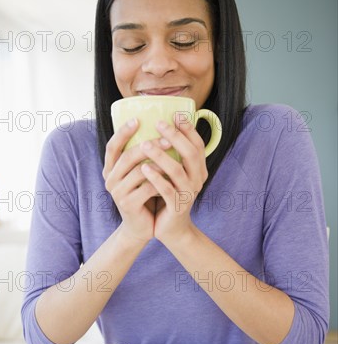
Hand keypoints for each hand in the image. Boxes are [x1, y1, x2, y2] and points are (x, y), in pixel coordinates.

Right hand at [103, 118, 169, 244]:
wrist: (141, 226)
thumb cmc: (144, 195)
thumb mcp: (139, 175)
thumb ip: (141, 157)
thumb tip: (156, 130)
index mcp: (110, 169)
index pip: (112, 146)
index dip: (122, 133)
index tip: (137, 119)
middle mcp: (110, 180)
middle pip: (127, 156)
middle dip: (148, 145)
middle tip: (167, 138)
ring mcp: (117, 193)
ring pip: (138, 172)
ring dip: (158, 162)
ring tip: (174, 156)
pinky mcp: (128, 205)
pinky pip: (147, 188)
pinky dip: (161, 180)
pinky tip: (173, 176)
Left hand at [139, 114, 207, 244]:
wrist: (171, 229)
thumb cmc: (168, 197)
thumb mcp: (174, 175)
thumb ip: (173, 156)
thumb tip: (163, 128)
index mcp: (199, 170)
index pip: (198, 145)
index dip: (189, 129)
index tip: (176, 114)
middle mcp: (197, 180)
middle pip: (190, 154)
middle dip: (175, 137)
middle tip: (159, 123)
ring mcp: (188, 194)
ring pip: (177, 171)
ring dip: (161, 156)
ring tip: (144, 144)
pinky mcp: (177, 207)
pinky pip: (167, 190)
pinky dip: (155, 178)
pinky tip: (143, 168)